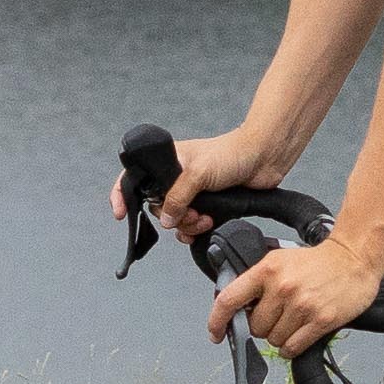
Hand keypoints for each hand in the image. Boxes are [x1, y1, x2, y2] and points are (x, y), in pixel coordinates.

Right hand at [119, 119, 282, 243]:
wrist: (263, 159)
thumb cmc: (231, 154)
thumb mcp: (197, 174)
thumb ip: (177, 198)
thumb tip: (166, 219)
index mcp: (168, 162)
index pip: (135, 177)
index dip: (123, 195)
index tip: (120, 214)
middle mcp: (177, 178)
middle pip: (158, 207)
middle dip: (171, 216)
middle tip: (189, 213)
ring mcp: (193, 192)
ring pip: (176, 219)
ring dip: (187, 224)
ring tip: (204, 217)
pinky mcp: (208, 204)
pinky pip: (192, 225)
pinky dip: (197, 229)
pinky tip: (208, 224)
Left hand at [208, 231, 383, 353]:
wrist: (353, 258)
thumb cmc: (317, 262)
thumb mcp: (279, 260)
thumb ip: (257, 282)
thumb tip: (236, 309)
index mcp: (267, 270)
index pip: (229, 299)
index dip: (217, 321)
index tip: (216, 333)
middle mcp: (282, 287)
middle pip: (255, 328)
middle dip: (263, 327)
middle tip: (278, 315)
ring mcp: (302, 305)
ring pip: (274, 340)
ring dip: (280, 337)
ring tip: (294, 320)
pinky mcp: (321, 320)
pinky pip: (292, 348)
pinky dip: (292, 347)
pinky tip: (300, 333)